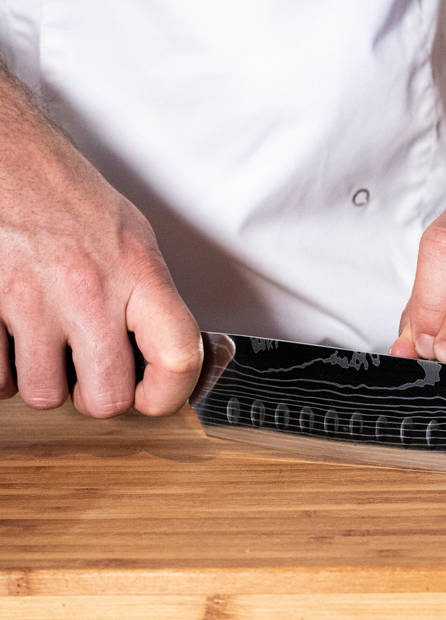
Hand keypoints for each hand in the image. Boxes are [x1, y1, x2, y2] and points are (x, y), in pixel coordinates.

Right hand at [0, 74, 202, 416]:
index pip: (177, 357)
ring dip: (48, 380)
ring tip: (50, 344)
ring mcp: (30, 300)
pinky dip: (6, 369)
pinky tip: (15, 337)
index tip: (158, 394)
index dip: (171, 392)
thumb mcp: (135, 240)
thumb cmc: (73, 200)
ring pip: (44, 395)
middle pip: (105, 398)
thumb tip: (178, 353)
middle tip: (93, 369)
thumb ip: (155, 302)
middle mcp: (87, 289)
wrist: (10, 158)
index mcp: (137, 271)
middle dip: (99, 394)